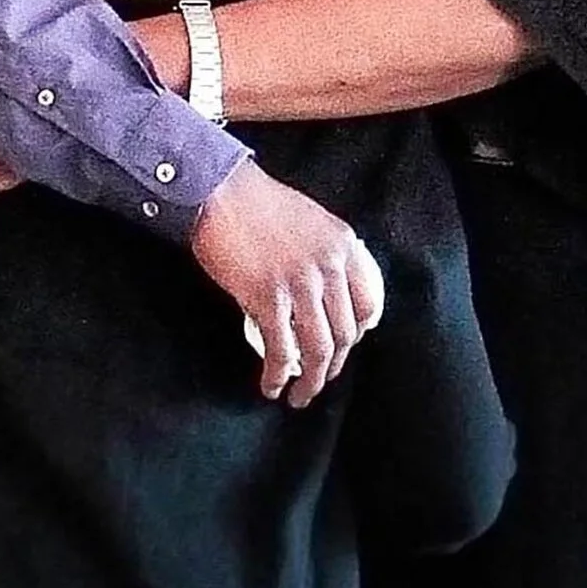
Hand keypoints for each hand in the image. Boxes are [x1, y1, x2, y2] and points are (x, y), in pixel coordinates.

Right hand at [189, 162, 383, 406]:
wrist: (218, 190)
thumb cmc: (255, 202)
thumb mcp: (309, 221)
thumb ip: (324, 254)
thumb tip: (323, 293)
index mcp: (343, 245)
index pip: (367, 302)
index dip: (356, 333)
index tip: (343, 346)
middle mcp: (329, 266)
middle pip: (344, 332)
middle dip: (334, 365)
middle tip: (319, 380)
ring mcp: (300, 283)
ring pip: (319, 348)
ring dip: (312, 381)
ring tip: (299, 397)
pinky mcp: (267, 297)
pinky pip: (281, 348)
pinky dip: (278, 374)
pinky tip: (271, 386)